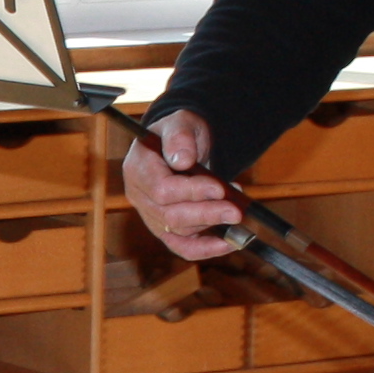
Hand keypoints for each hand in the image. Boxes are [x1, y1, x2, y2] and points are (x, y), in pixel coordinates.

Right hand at [121, 109, 243, 261]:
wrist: (183, 147)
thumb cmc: (181, 134)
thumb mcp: (181, 123)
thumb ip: (180, 137)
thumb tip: (181, 160)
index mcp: (138, 169)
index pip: (161, 189)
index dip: (191, 192)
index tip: (219, 188)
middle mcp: (139, 197)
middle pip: (170, 216)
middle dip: (206, 214)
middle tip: (235, 211)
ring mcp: (151, 216)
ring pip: (179, 232)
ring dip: (212, 224)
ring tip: (236, 209)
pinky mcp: (165, 230)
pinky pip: (182, 247)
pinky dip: (205, 249)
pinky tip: (228, 244)